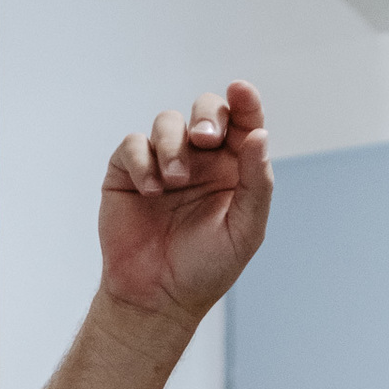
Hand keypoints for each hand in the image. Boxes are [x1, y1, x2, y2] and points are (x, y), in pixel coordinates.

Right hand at [100, 80, 272, 328]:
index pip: (243, 125)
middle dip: (206, 116)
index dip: (245, 103)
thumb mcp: (243, 231)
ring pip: (167, 122)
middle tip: (205, 139)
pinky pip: (134, 144)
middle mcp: (201, 162)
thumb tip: (259, 135)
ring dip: (172, 145)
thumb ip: (256, 184)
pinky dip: (143, 161)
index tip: (241, 91)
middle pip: (206, 111)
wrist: (156, 297)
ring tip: (174, 182)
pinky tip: (150, 191)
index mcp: (233, 172)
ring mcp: (163, 163)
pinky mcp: (129, 170)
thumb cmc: (205, 269)